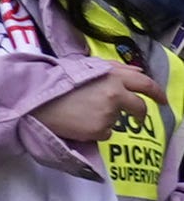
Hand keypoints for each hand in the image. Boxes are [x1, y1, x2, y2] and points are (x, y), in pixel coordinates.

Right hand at [37, 61, 161, 147]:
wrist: (37, 101)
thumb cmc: (58, 82)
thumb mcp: (87, 67)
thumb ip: (115, 69)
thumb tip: (138, 73)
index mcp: (113, 76)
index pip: (145, 84)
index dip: (157, 93)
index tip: (163, 100)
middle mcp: (115, 95)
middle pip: (139, 107)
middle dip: (140, 114)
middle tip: (137, 119)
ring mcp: (108, 114)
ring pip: (117, 120)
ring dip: (105, 118)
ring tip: (82, 113)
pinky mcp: (99, 130)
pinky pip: (104, 132)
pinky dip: (95, 129)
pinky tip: (78, 123)